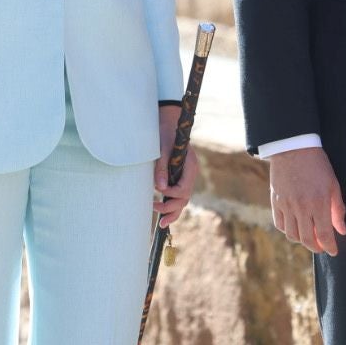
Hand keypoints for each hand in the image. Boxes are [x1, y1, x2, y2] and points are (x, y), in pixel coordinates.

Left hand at [154, 105, 196, 226]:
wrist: (168, 121)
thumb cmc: (165, 133)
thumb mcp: (162, 149)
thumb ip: (162, 168)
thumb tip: (159, 188)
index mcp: (190, 166)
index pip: (184, 189)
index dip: (171, 195)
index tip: (158, 193)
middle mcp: (190, 173)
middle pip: (184, 198)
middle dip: (171, 208)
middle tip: (156, 211)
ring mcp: (186, 176)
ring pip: (183, 200)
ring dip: (173, 211)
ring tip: (162, 223)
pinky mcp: (179, 177)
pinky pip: (178, 195)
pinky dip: (172, 205)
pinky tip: (164, 213)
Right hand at [268, 147, 345, 254]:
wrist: (293, 148)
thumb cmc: (318, 165)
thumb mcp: (333, 185)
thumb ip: (338, 210)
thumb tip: (341, 231)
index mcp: (319, 203)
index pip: (324, 235)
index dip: (330, 247)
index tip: (333, 251)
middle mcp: (301, 207)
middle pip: (307, 239)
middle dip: (317, 247)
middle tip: (322, 246)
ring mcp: (286, 205)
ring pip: (292, 235)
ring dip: (302, 240)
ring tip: (309, 236)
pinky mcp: (275, 201)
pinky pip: (279, 224)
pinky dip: (288, 230)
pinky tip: (295, 226)